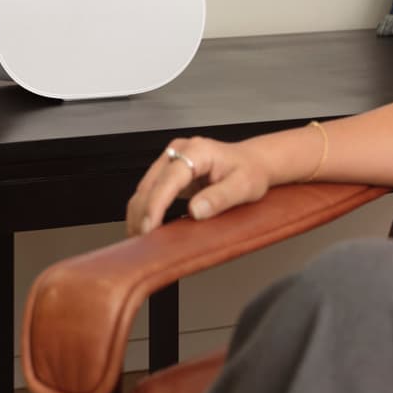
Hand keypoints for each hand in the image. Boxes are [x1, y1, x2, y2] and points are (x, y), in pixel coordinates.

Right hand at [126, 135, 272, 235]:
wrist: (254, 161)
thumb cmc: (251, 171)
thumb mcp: (244, 186)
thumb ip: (220, 198)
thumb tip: (196, 211)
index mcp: (198, 150)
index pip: (169, 179)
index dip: (156, 204)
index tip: (149, 227)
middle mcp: (180, 150)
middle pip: (150, 184)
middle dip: (142, 214)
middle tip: (141, 242)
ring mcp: (172, 159)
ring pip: (145, 188)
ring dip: (139, 214)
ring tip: (139, 239)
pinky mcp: (169, 170)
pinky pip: (150, 191)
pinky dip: (144, 210)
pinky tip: (144, 227)